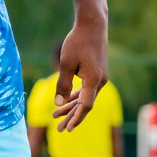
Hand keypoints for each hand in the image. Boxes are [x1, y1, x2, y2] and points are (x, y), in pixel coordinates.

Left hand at [53, 17, 107, 131]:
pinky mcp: (96, 74)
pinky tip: (67, 103)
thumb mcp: (66, 63)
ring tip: (56, 117)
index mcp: (94, 81)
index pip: (85, 105)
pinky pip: (86, 90)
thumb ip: (63, 84)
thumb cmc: (77, 43)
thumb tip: (59, 104)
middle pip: (85, 105)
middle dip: (72, 117)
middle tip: (60, 130)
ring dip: (72, 107)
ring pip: (85, 98)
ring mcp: (100, 79)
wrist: (92, 27)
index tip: (67, 128)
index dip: (76, 118)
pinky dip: (76, 97)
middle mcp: (100, 82)